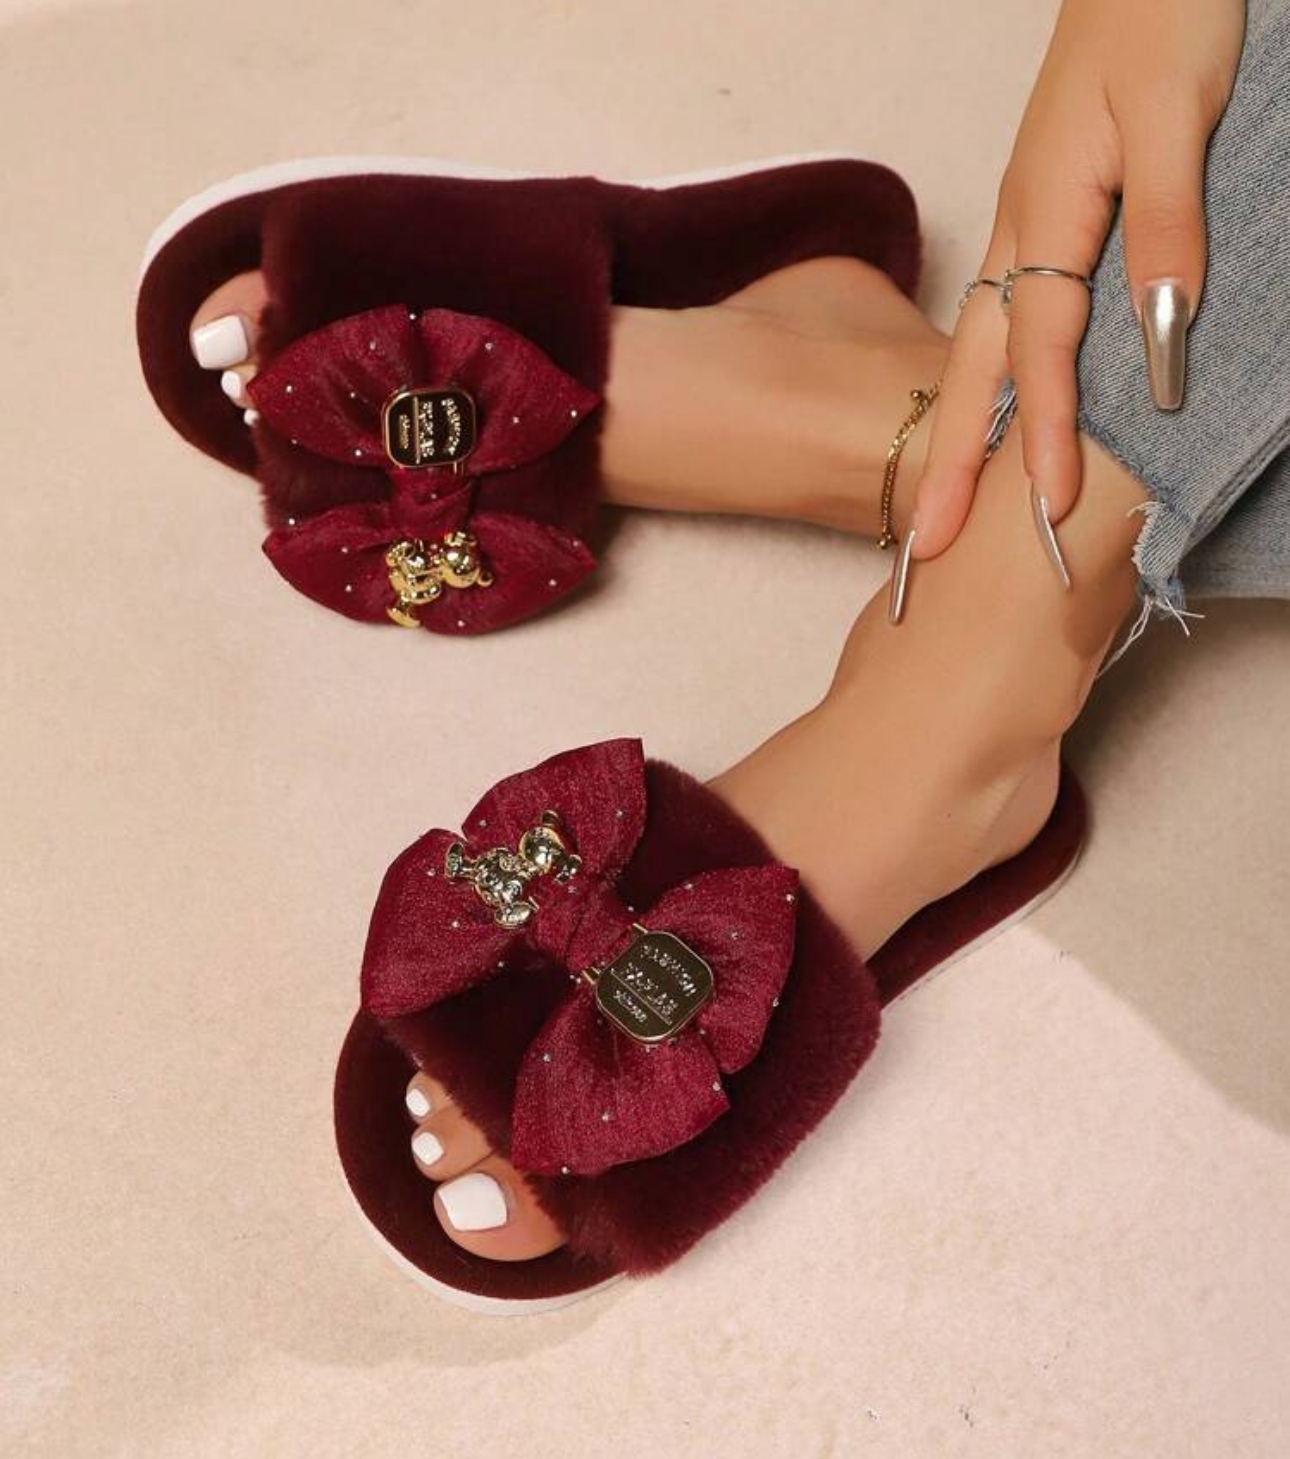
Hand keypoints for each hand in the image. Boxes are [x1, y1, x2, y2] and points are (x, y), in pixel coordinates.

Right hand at [911, 0, 1244, 563]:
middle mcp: (1023, 230)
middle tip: (928, 543)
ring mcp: (1026, 224)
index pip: (1043, 347)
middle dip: (952, 460)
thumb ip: (1167, 229)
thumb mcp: (1181, 117)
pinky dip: (994, 381)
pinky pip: (1006, 320)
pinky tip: (998, 412)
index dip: (1049, 431)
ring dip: (961, 431)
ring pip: (979, 349)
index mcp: (1048, 209)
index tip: (1049, 509)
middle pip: (976, 367)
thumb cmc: (1165, 15)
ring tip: (941, 501)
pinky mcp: (1045, 216)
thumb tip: (1162, 339)